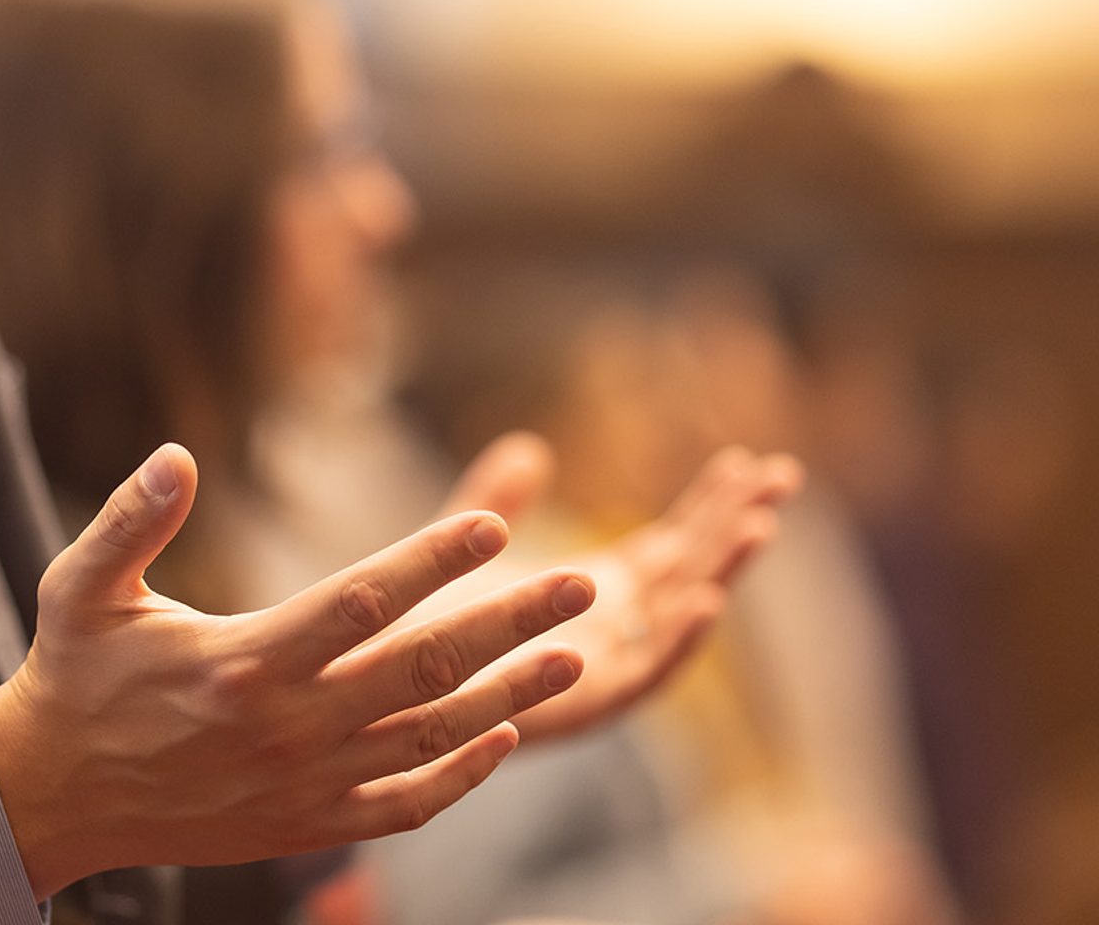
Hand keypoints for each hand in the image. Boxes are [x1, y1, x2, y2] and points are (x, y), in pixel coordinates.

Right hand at [0, 443, 593, 898]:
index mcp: (243, 661)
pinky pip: (404, 803)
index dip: (432, 562)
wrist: (53, 798)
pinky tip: (507, 738)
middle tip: (580, 584)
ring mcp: (305, 784)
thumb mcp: (81, 587)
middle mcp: (288, 726)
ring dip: (510, 695)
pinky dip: (461, 774)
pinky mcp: (307, 823)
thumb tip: (178, 454)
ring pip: (429, 736)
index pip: (361, 601)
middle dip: (509, 623)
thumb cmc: (75, 675)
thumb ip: (132, 519)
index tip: (493, 526)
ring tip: (574, 655)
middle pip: (422, 667)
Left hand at [442, 438, 802, 740]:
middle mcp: (607, 630)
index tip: (747, 462)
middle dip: (734, 525)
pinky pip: (642, 675)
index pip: (671, 544)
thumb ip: (496, 498)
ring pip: (678, 618)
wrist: (372, 684)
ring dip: (722, 572)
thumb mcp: (464, 542)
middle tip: (781, 476)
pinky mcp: (579, 703)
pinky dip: (677, 641)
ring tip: (760, 524)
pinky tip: (706, 599)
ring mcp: (600, 666)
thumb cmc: (415, 622)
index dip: (710, 506)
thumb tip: (530, 449)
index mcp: (593, 593)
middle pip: (691, 571)